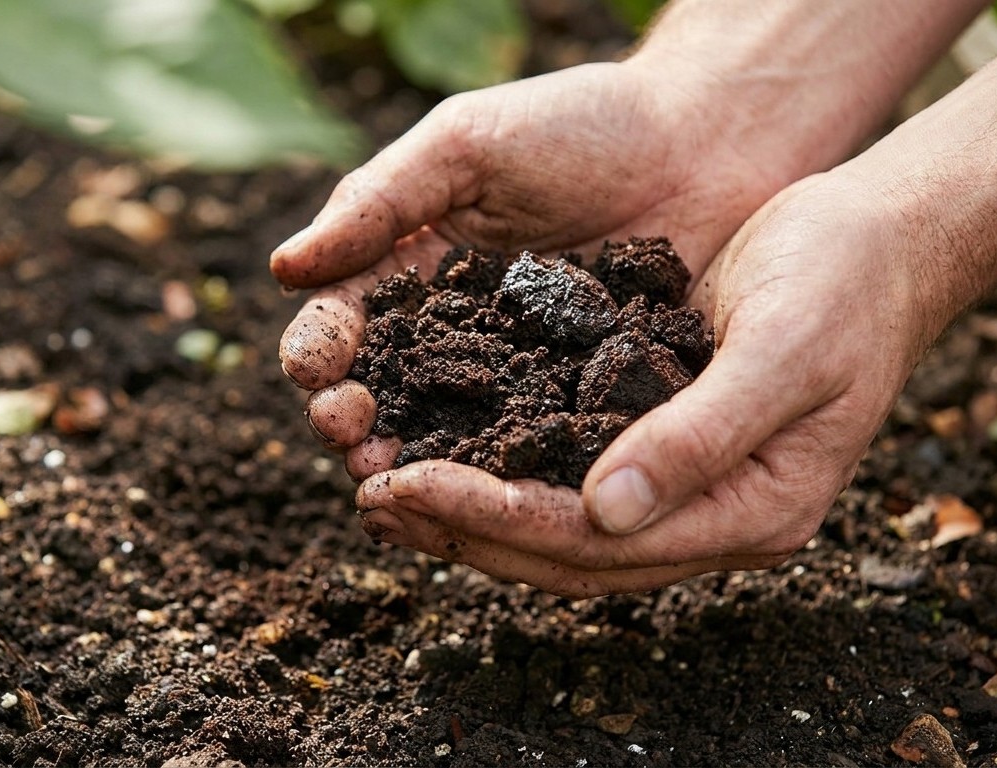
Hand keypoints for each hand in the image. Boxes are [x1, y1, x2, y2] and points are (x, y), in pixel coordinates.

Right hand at [275, 60, 802, 475]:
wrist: (712, 143)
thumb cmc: (586, 125)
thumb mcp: (467, 145)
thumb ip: (379, 202)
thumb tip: (284, 267)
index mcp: (412, 266)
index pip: (344, 321)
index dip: (320, 350)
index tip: (318, 370)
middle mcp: (454, 330)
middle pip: (383, 390)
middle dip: (353, 419)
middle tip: (354, 439)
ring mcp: (515, 373)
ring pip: (445, 432)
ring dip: (411, 460)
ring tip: (394, 478)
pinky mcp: (575, 404)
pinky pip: (528, 447)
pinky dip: (497, 473)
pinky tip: (481, 493)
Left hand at [356, 174, 934, 595]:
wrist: (880, 240)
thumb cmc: (844, 283)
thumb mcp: (783, 350)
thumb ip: (700, 436)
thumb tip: (605, 511)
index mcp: (753, 510)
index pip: (602, 543)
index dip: (500, 519)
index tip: (410, 484)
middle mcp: (714, 515)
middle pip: (570, 555)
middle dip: (466, 529)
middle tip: (373, 496)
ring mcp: (688, 487)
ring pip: (562, 530)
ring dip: (472, 513)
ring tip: (384, 486)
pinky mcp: (661, 443)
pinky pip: (569, 478)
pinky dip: (504, 471)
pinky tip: (444, 447)